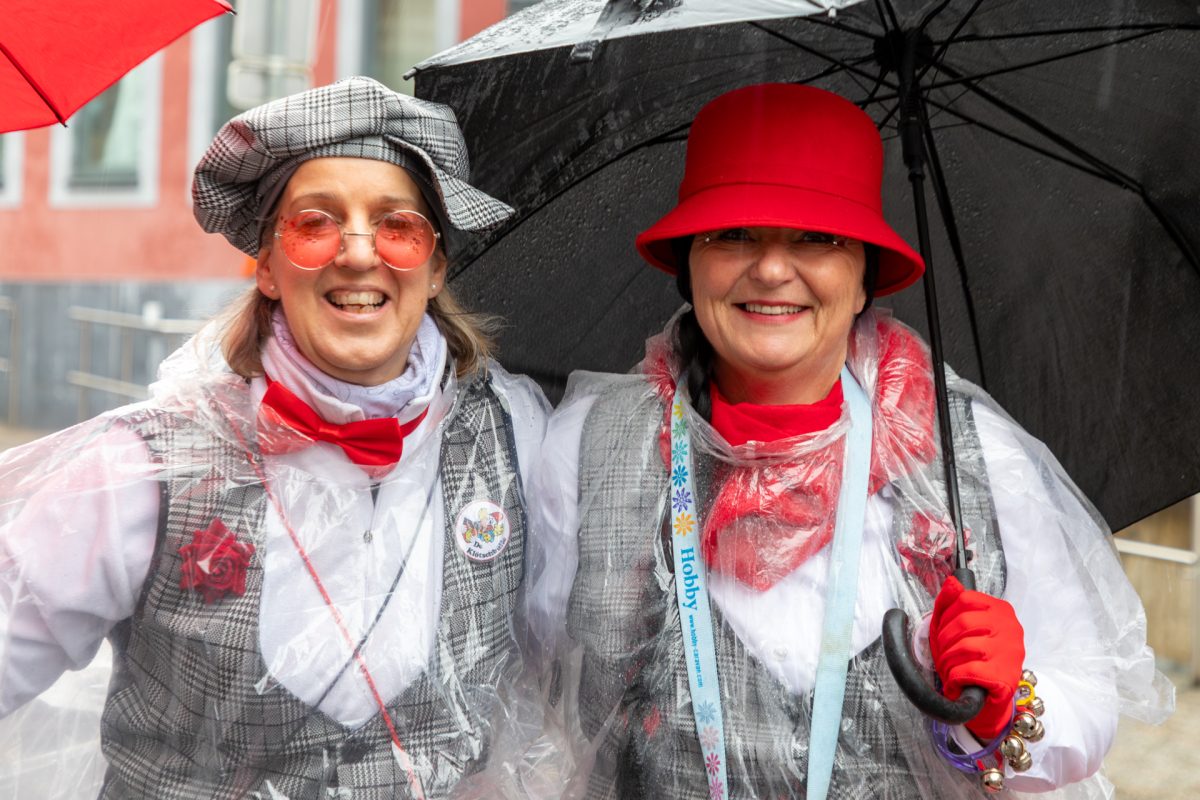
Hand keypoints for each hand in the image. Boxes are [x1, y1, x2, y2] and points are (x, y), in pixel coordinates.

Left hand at [929, 576, 1024, 740]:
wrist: (986, 702)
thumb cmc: (970, 660)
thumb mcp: (953, 628)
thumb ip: (949, 603)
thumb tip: (952, 582)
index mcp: (1000, 610)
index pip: (965, 599)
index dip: (946, 616)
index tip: (945, 632)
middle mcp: (1011, 628)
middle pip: (964, 623)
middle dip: (945, 642)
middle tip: (945, 656)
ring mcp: (1011, 652)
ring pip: (965, 647)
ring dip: (949, 662)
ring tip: (952, 670)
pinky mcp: (1006, 676)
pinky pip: (969, 670)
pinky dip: (956, 677)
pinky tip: (960, 681)